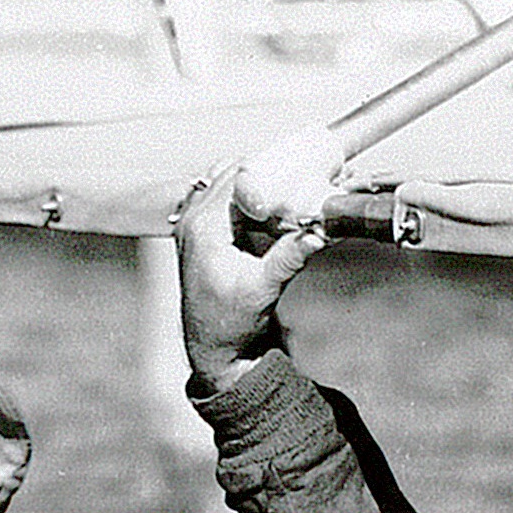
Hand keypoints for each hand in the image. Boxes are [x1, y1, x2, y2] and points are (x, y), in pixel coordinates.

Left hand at [174, 159, 325, 391]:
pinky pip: (225, 200)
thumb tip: (319, 231)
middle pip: (233, 173)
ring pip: (228, 183)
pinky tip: (272, 206)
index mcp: (203, 227)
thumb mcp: (263, 288)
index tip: (301, 164)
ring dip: (258, 183)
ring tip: (291, 187)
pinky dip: (249, 197)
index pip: (238, 177)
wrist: (215, 348)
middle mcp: (193, 220)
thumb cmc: (229, 324)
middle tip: (303, 172)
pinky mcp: (203, 234)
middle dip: (268, 171)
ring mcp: (194, 225)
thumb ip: (290, 257)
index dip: (271, 167)